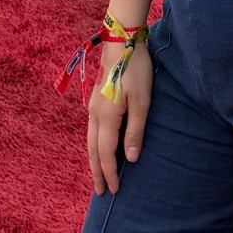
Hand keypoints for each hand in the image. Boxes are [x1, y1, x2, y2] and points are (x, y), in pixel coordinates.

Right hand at [86, 42, 153, 196]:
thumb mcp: (142, 102)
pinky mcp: (96, 100)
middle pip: (93, 150)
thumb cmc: (136, 70)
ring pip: (90, 140)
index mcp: (105, 117)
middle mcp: (94, 114)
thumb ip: (135, 131)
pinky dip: (95, 146)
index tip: (115, 190)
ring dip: (94, 160)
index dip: (110, 173)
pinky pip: (92, 130)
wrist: (121, 41)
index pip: (106, 153)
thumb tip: (131, 159)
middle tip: (101, 192)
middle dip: (97, 172)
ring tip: (98, 175)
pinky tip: (100, 148)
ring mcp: (92, 106)